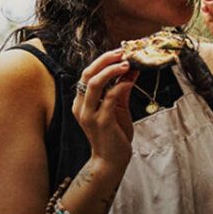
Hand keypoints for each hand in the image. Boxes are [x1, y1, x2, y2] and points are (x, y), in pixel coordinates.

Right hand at [70, 48, 137, 178]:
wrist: (111, 161)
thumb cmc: (114, 135)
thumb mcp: (118, 108)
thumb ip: (121, 89)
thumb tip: (131, 69)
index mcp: (81, 102)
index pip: (87, 74)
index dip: (102, 61)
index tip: (119, 53)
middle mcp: (81, 107)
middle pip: (87, 74)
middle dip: (105, 60)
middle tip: (122, 52)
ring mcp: (89, 114)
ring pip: (94, 83)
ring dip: (111, 70)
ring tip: (127, 64)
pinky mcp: (101, 122)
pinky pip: (109, 98)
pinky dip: (120, 86)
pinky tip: (130, 81)